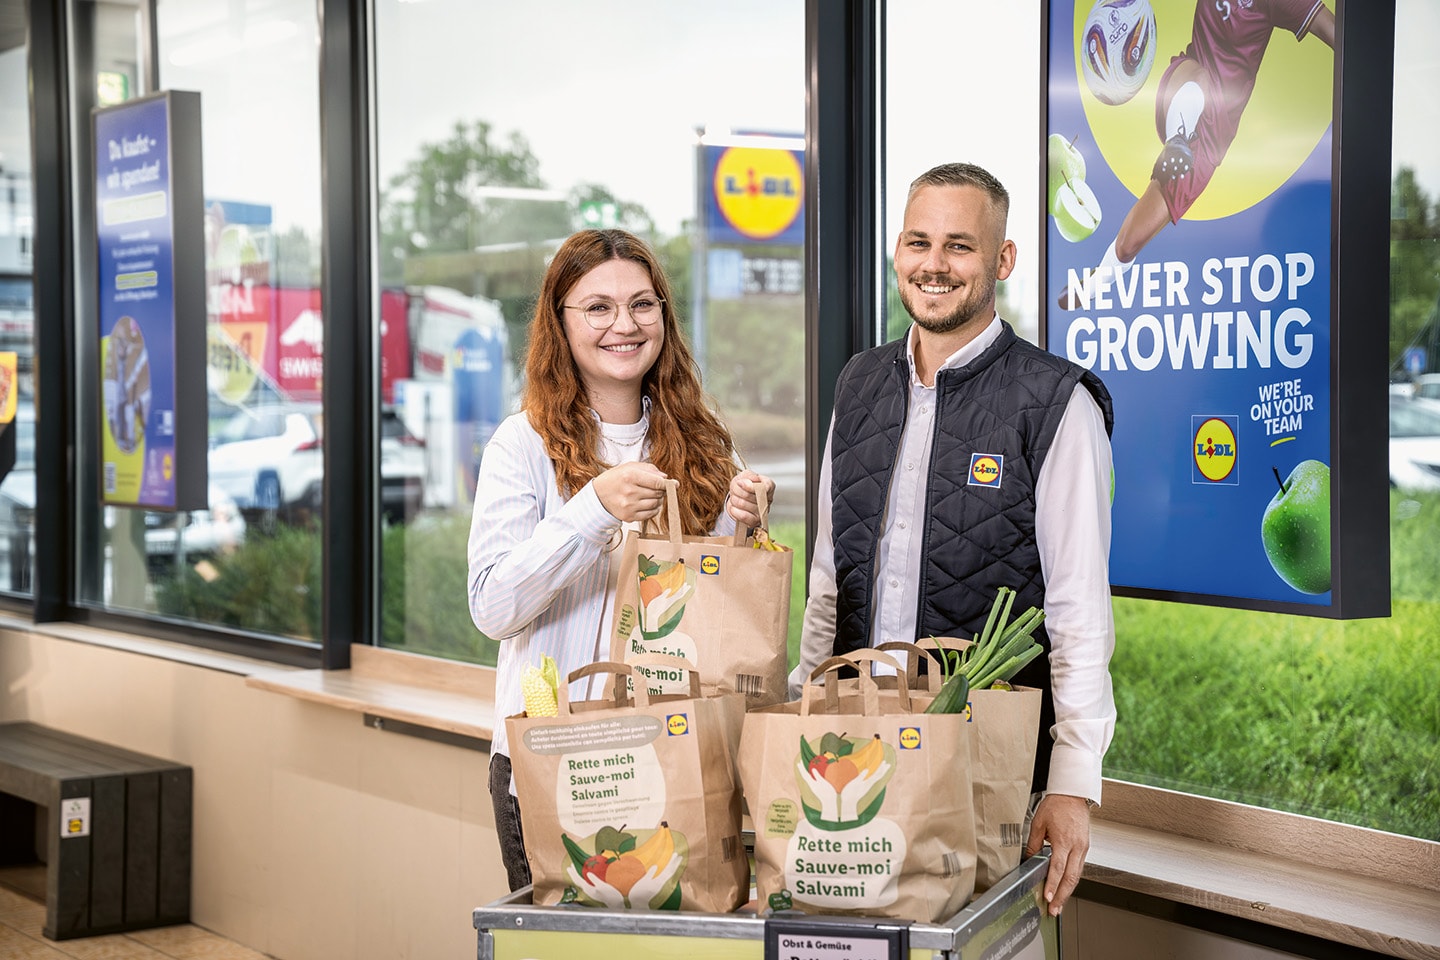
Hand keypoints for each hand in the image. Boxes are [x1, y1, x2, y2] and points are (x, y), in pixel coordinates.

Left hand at [565, 863, 626, 908]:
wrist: (615, 903)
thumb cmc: (610, 894)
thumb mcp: (602, 886)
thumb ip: (594, 880)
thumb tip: (588, 873)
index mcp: (588, 888)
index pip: (577, 880)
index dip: (573, 873)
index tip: (569, 867)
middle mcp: (587, 890)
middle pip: (577, 881)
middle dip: (573, 874)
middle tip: (570, 867)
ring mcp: (590, 891)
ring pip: (581, 882)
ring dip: (578, 875)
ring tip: (576, 869)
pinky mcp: (594, 891)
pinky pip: (585, 882)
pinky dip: (583, 877)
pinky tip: (586, 875)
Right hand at [593, 461, 668, 523]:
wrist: (598, 496)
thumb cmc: (615, 479)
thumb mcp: (629, 466)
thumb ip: (649, 469)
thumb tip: (666, 478)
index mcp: (630, 476)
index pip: (657, 482)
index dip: (668, 484)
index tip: (674, 484)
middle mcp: (629, 491)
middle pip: (658, 493)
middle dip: (661, 490)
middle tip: (656, 488)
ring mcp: (629, 506)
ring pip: (656, 504)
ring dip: (658, 500)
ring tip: (650, 495)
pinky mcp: (628, 517)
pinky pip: (650, 514)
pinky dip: (653, 509)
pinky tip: (646, 504)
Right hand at [626, 851, 682, 907]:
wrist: (638, 904)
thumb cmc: (638, 893)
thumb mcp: (643, 882)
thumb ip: (650, 874)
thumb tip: (655, 866)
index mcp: (658, 882)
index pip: (668, 870)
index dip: (672, 862)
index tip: (676, 855)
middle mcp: (661, 884)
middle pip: (671, 872)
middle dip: (675, 864)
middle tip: (680, 857)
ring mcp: (660, 886)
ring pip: (669, 875)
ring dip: (673, 868)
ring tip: (676, 862)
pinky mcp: (658, 887)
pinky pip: (666, 877)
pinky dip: (669, 872)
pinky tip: (668, 870)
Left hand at [726, 470, 775, 527]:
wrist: (739, 498)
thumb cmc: (744, 486)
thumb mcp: (745, 475)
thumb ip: (748, 476)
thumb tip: (745, 483)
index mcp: (769, 486)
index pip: (764, 487)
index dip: (750, 486)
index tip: (740, 482)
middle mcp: (768, 500)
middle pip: (748, 495)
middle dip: (737, 490)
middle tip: (736, 489)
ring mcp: (762, 512)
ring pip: (742, 504)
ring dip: (734, 499)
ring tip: (736, 498)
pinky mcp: (755, 522)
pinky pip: (742, 516)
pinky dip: (734, 510)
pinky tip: (734, 507)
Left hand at [1024, 793, 1090, 916]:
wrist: (1073, 794)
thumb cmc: (1057, 805)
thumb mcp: (1039, 822)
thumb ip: (1034, 843)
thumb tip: (1029, 858)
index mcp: (1064, 840)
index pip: (1057, 868)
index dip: (1052, 884)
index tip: (1048, 897)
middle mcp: (1076, 846)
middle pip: (1070, 878)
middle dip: (1062, 896)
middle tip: (1054, 909)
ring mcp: (1083, 848)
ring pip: (1077, 875)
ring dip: (1067, 891)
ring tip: (1058, 904)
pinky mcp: (1085, 847)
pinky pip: (1079, 868)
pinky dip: (1072, 880)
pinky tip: (1065, 887)